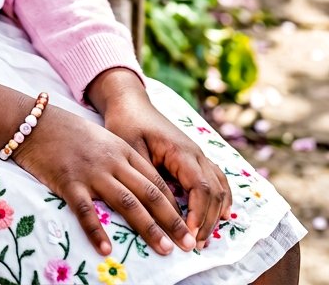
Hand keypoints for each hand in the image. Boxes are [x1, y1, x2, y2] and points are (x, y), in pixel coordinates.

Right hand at [12, 103, 198, 258]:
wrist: (35, 121)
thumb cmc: (68, 131)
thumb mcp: (101, 139)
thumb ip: (121, 160)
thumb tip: (142, 188)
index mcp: (121, 149)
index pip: (156, 180)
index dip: (175, 204)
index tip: (189, 225)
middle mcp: (111, 161)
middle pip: (149, 193)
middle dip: (172, 220)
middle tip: (188, 243)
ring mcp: (91, 172)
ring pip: (127, 202)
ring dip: (148, 228)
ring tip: (164, 249)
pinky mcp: (69, 182)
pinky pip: (86, 210)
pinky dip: (97, 231)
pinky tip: (106, 249)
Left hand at [100, 96, 230, 249]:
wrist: (129, 103)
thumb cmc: (126, 124)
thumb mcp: (131, 150)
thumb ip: (149, 179)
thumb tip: (164, 210)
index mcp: (181, 151)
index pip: (200, 187)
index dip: (198, 214)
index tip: (189, 235)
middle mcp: (196, 153)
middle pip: (213, 192)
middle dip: (207, 221)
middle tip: (195, 246)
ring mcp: (198, 154)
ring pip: (218, 187)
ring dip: (215, 214)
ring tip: (203, 239)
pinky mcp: (194, 158)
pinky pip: (216, 179)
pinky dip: (221, 198)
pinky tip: (222, 215)